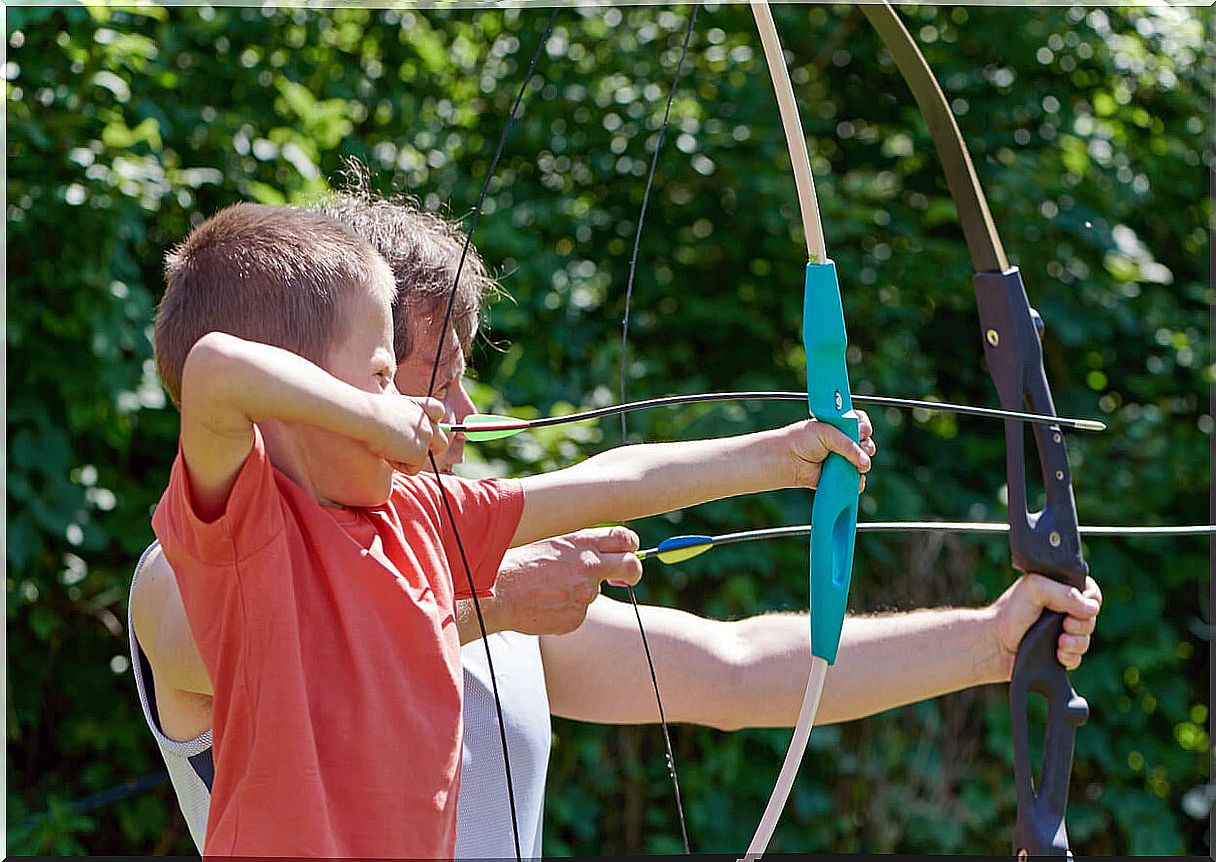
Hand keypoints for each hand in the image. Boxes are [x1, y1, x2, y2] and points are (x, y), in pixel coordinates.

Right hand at [369, 395, 447, 474]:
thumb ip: (402, 419)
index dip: (433, 423)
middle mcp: (427, 422)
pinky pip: (413, 469)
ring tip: (389, 449)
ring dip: (409, 459)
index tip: (423, 431)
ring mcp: (427, 438)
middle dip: (430, 450)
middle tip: (408, 452)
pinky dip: (399, 466)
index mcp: (419, 407)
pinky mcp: (420, 453)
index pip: (439, 411)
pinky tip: (387, 454)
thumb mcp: (389, 410)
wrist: (365, 417)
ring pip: (426, 457)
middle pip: (442, 441)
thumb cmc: (367, 414)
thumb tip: (401, 436)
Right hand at [487, 527, 642, 635]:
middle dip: (632, 572)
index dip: (630, 545)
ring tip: (550, 589)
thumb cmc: (520, 563)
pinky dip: (566, 609)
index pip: (624, 538)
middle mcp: (590, 566)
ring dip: (580, 592)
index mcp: (582, 542)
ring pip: (594, 593)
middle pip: (631, 566)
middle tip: (625, 578)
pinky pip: (579, 612)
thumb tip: (599, 552)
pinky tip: (546, 604)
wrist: (499, 592)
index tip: (628, 551)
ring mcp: (586, 594)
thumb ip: (579, 547)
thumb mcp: (552, 543)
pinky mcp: (577, 617)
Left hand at [785, 409, 875, 490]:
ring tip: (857, 464)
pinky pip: (856, 481)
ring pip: (864, 462)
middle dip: (867, 446)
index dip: (865, 427)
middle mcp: (843, 441)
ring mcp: (842, 459)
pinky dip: (858, 481)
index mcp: (840, 425)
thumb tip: (865, 462)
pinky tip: (855, 478)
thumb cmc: (802, 440)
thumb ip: (848, 444)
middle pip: (866, 443)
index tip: (862, 431)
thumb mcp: (827, 433)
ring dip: (864, 463)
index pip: (862, 423)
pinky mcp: (839, 476)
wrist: (786, 459)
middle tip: (862, 447)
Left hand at [989, 573, 1102, 678]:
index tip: (1081, 606)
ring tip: (1059, 642)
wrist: (994, 643)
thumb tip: (1092, 608)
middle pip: (1091, 617)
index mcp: (1058, 590)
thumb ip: (1065, 592)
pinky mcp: (1058, 654)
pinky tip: (1058, 654)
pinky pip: (1078, 658)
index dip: (1091, 599)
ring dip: (1076, 642)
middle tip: (1064, 625)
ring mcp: (1061, 633)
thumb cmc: (1011, 612)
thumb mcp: (1035, 589)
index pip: (1090, 591)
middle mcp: (1062, 611)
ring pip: (1086, 639)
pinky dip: (1070, 657)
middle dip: (1082, 623)